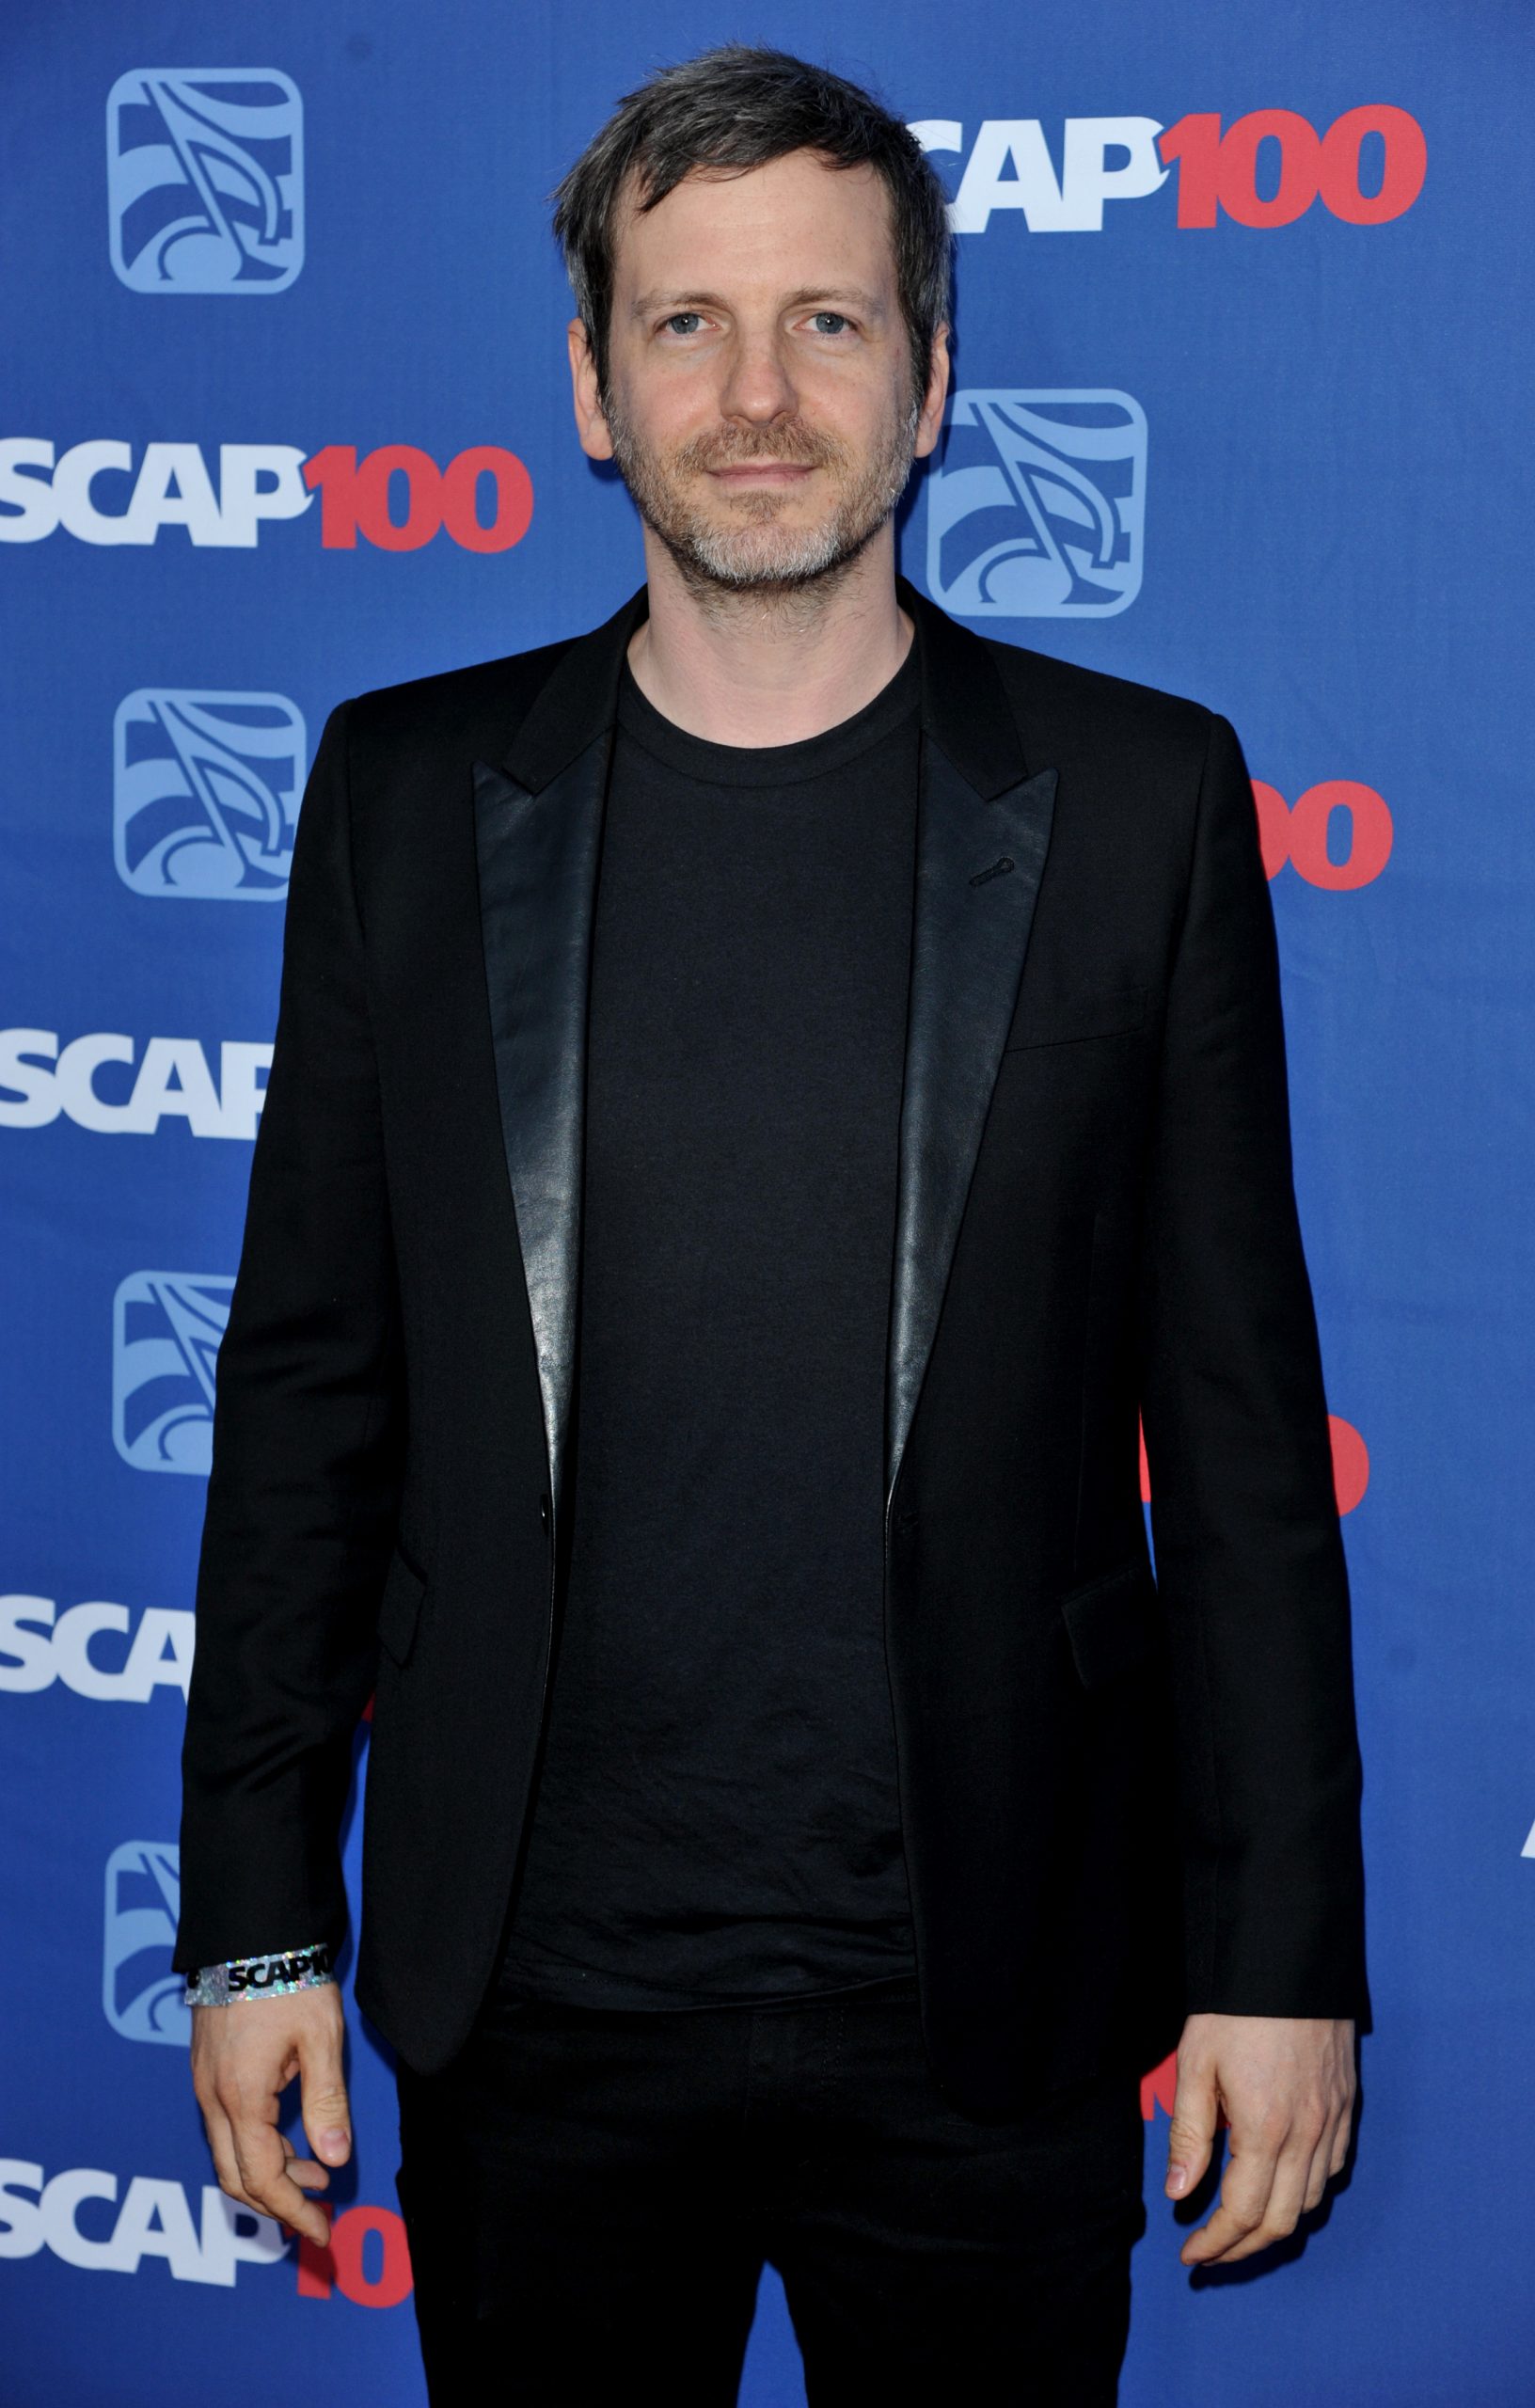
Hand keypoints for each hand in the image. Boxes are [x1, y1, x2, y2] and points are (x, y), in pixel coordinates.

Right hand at [191, 1984, 351, 2248]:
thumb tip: (335, 2161)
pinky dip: (255, 2147)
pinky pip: (224, 2128)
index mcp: (241, 2097)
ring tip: (317, 2173)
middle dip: (278, 2203)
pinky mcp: (206, 2071)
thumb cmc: (289, 1980)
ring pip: (228, 2154)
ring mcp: (204, 2085)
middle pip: (235, 2177)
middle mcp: (212, 2098)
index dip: (293, 2211)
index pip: (262, 2178)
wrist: (248, 1933)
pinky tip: (289, 2138)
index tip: (322, 2230)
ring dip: (269, 2174)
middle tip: (320, 2210)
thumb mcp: (321, 2039)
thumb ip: (327, 2102)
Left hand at [1165, 2012, 1355, 2266]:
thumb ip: (1190, 2134)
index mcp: (1265, 2128)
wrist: (1289, 1958)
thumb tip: (1179, 2193)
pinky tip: (1281, 2185)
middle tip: (1211, 2253)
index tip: (1191, 2255)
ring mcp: (1334, 2121)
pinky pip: (1334, 2168)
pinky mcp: (1347, 2105)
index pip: (1242, 2213)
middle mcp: (1308, 2134)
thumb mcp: (1196, 2065)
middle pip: (1281, 2221)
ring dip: (1275, 2224)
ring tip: (1240, 2227)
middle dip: (1244, 2248)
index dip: (1216, 2243)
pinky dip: (1307, 2191)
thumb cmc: (1235, 2008)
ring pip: (1311, 2200)